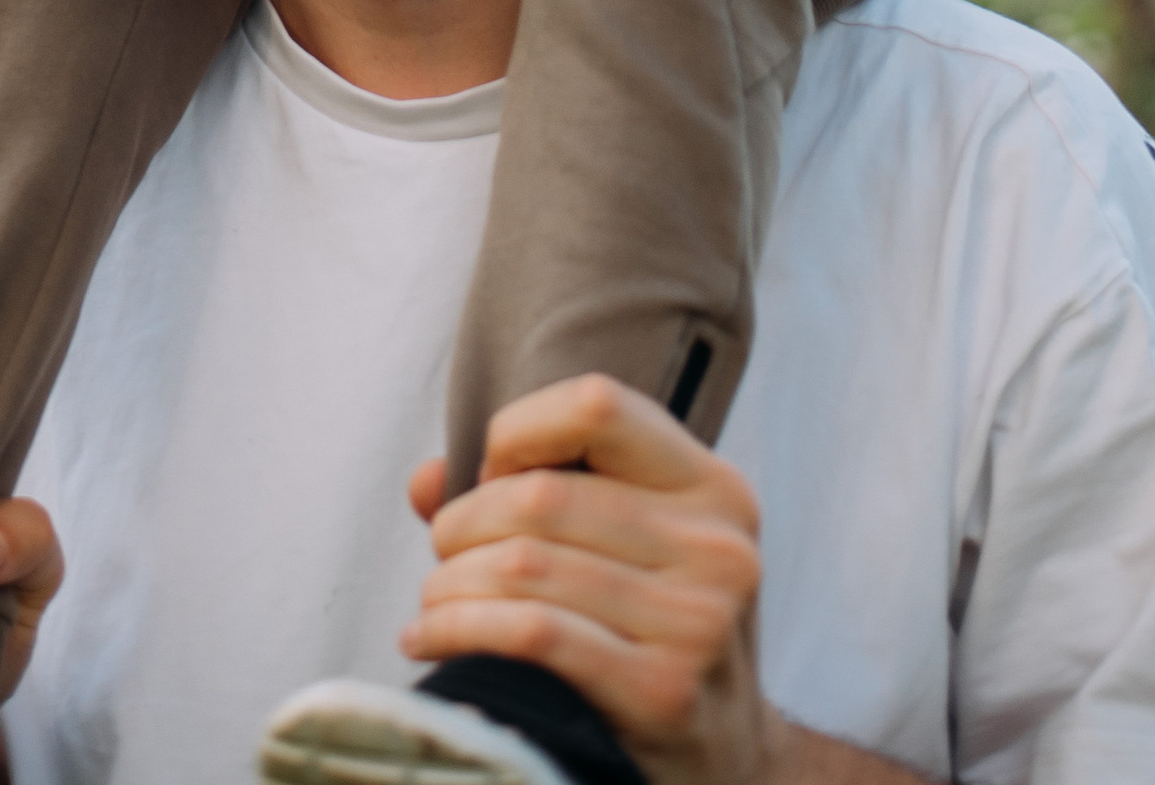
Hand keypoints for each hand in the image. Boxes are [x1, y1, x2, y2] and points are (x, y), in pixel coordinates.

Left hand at [402, 376, 770, 784]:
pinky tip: (429, 639)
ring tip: (432, 601)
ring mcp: (697, 622)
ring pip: (525, 565)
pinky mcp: (663, 691)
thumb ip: (537, 492)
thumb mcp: (629, 550)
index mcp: (715, 489)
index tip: (490, 477)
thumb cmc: (652, 635)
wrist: (727, 762)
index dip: (521, 430)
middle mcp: (717, 548)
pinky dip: (460, 629)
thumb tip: (427, 482)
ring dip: (450, 582)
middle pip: (543, 496)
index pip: (599, 405)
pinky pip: (532, 633)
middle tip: (443, 555)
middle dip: (464, 524)